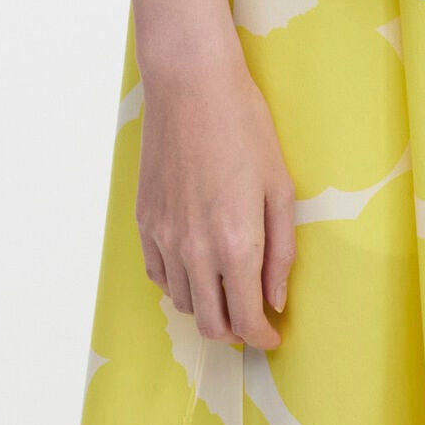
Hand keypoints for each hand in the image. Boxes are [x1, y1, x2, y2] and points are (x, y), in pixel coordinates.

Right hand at [133, 34, 295, 350]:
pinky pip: (158, 275)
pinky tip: (196, 268)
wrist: (190, 86)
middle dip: (236, 332)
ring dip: (207, 308)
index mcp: (236, 244)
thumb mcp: (280, 186)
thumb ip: (281, 250)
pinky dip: (179, 284)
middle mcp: (195, 250)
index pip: (246, 320)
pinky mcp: (144, 221)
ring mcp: (164, 237)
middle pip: (211, 323)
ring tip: (228, 290)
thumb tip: (276, 298)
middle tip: (254, 320)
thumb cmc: (244, 127)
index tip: (273, 336)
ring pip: (183, 302)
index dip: (263, 338)